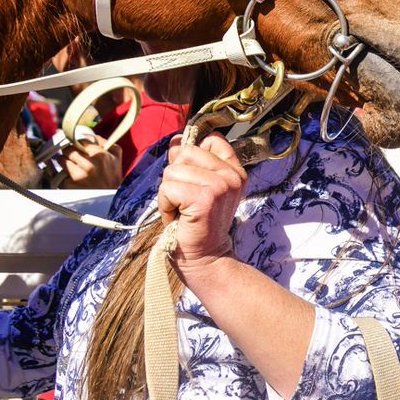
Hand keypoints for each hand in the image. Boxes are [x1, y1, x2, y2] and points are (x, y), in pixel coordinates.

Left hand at [60, 138, 121, 188]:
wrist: (111, 197)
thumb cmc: (113, 174)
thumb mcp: (116, 155)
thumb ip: (105, 142)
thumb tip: (89, 134)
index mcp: (100, 155)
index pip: (79, 141)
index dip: (78, 142)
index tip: (79, 146)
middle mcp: (88, 165)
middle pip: (68, 150)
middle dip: (69, 151)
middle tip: (72, 154)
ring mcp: (78, 176)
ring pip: (61, 160)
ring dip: (64, 161)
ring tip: (71, 165)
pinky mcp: (69, 185)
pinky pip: (59, 174)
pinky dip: (62, 173)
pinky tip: (70, 176)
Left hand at [157, 135, 246, 271]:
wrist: (205, 258)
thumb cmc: (197, 224)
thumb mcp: (195, 187)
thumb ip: (188, 163)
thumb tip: (176, 140)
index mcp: (234, 171)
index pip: (211, 141)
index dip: (192, 156)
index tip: (192, 181)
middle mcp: (232, 175)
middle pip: (186, 153)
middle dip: (175, 178)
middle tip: (185, 202)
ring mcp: (221, 186)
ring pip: (173, 171)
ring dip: (168, 194)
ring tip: (181, 211)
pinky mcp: (205, 199)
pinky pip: (168, 188)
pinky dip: (165, 205)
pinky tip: (178, 218)